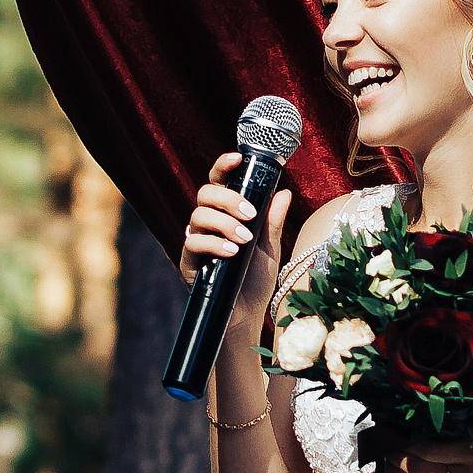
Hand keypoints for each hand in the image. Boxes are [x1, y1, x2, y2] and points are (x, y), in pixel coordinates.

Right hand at [178, 151, 294, 326]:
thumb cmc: (256, 279)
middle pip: (205, 194)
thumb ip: (272, 220)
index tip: (239, 158)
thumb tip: (283, 192)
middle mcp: (208, 224)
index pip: (219, 182)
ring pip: (197, 215)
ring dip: (224, 223)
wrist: (248, 314)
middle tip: (250, 214)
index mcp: (226, 213)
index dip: (224, 166)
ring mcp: (196, 241)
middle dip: (228, 199)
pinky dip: (214, 244)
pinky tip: (231, 253)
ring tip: (244, 240)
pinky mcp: (189, 262)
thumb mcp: (270, 247)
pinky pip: (193, 243)